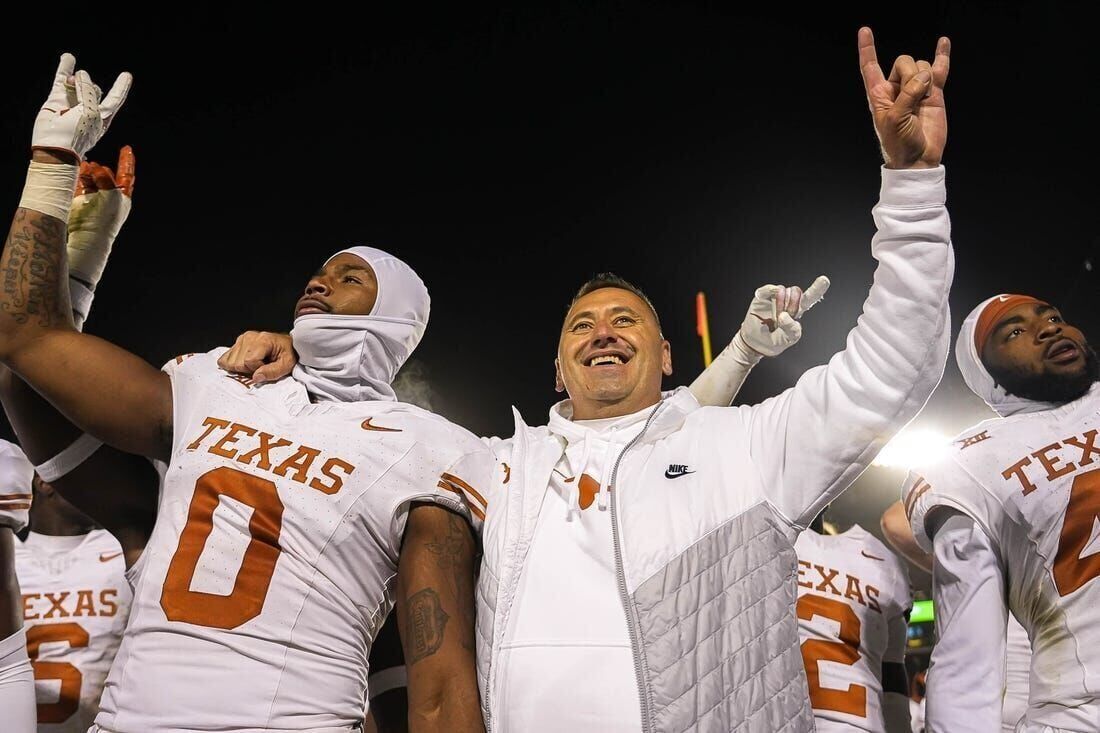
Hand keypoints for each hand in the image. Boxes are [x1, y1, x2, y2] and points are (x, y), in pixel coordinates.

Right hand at [33, 53, 131, 160]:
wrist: (55, 146)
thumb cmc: (78, 133)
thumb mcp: (91, 112)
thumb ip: (88, 91)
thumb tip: (81, 74)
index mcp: (103, 116)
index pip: (115, 98)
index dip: (121, 87)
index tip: (127, 75)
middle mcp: (89, 109)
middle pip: (93, 89)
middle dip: (88, 85)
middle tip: (79, 86)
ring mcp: (72, 103)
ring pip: (77, 83)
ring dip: (75, 77)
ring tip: (71, 79)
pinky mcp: (56, 100)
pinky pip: (61, 80)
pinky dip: (64, 68)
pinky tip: (68, 57)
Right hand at [67, 147, 134, 288]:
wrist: (88, 236)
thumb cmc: (105, 218)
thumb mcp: (112, 194)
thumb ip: (104, 177)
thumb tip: (93, 166)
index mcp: (122, 196)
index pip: (126, 174)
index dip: (126, 160)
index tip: (126, 148)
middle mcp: (109, 196)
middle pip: (104, 174)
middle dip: (97, 168)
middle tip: (89, 168)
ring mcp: (94, 197)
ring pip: (90, 177)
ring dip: (86, 171)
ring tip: (81, 169)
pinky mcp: (79, 200)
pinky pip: (78, 183)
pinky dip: (77, 176)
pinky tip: (75, 171)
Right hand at [218, 331, 297, 383]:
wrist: (288, 345)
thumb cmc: (288, 353)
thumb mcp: (287, 365)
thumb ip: (272, 372)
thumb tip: (256, 377)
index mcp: (262, 340)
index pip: (249, 361)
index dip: (258, 369)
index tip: (268, 367)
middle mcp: (248, 337)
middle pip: (237, 363)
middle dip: (248, 370)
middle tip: (261, 366)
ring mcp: (241, 340)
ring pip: (229, 362)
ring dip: (241, 368)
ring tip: (255, 364)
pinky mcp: (237, 343)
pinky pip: (224, 359)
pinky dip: (232, 365)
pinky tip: (244, 364)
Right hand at [738, 276, 828, 356]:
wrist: (755, 342)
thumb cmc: (774, 340)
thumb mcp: (788, 340)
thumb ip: (792, 330)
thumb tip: (783, 315)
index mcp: (797, 311)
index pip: (810, 298)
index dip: (817, 289)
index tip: (824, 280)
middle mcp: (788, 301)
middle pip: (796, 293)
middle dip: (790, 305)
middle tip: (782, 318)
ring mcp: (775, 297)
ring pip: (783, 290)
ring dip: (778, 305)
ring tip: (772, 316)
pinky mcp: (763, 296)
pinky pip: (768, 289)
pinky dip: (768, 294)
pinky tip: (766, 302)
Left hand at [859, 27, 949, 168]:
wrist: (918, 158)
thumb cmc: (899, 143)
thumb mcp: (895, 120)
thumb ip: (907, 95)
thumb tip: (925, 77)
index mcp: (879, 94)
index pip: (870, 66)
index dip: (867, 49)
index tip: (864, 31)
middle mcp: (896, 87)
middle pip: (904, 61)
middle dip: (911, 74)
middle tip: (913, 98)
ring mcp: (916, 88)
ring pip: (921, 66)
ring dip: (925, 80)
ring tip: (923, 102)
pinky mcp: (933, 92)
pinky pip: (938, 68)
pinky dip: (942, 55)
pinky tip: (943, 42)